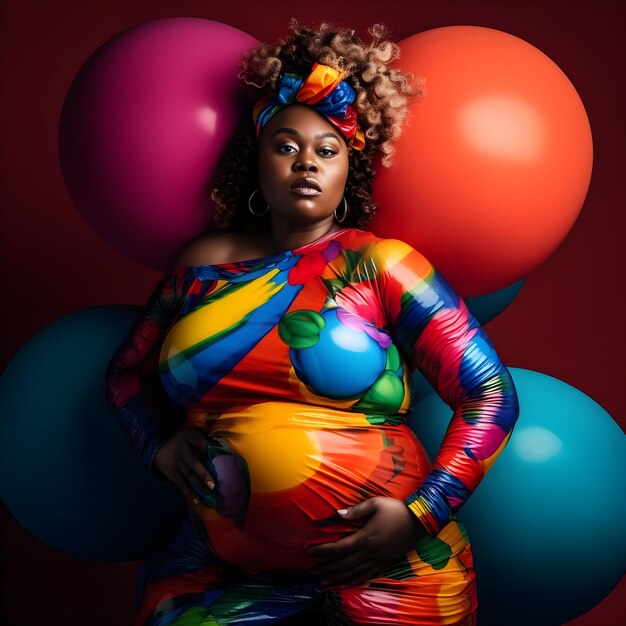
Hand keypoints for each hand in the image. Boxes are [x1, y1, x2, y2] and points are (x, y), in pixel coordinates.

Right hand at [154, 426, 214, 503]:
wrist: (156, 444)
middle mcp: (182, 451)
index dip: (207, 448)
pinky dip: (189, 492)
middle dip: (203, 474)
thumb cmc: (180, 439)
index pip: (200, 442)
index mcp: (188, 438)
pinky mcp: (171, 473)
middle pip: (194, 463)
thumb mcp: (189, 433)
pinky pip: (181, 483)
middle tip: (213, 485)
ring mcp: (176, 463)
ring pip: (188, 475)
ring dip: (199, 485)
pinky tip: (197, 499)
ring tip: (209, 493)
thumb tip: (218, 446)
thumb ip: (201, 438)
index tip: (217, 455)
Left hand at [305, 497, 426, 584]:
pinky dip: (354, 580)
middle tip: (310, 572)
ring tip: (323, 580)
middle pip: (343, 564)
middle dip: (325, 568)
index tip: (310, 552)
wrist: (419, 521)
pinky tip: (347, 581)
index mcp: (365, 537)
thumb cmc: (396, 509)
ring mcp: (379, 559)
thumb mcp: (375, 503)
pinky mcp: (386, 562)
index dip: (323, 551)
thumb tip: (337, 514)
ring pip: (353, 572)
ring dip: (337, 577)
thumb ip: (355, 510)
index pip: (339, 548)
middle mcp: (370, 552)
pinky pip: (367, 575)